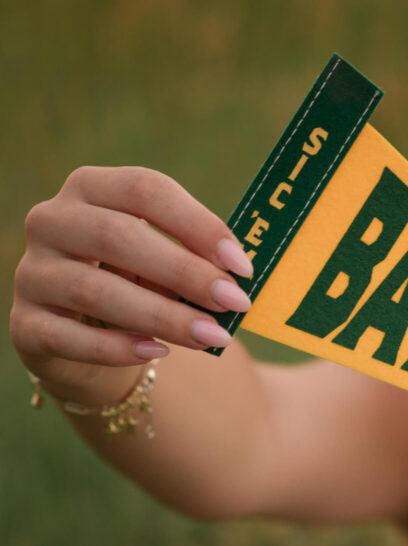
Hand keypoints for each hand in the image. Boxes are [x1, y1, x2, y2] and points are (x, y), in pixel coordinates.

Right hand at [11, 166, 252, 403]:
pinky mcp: (24, 323)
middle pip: (118, 236)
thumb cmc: (143, 282)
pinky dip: (116, 347)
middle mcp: (52, 221)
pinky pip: (66, 336)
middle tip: (234, 302)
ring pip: (93, 290)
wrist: (92, 336)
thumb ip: (198, 260)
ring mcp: (32, 272)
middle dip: (185, 272)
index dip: (198, 225)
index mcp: (93, 188)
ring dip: (161, 315)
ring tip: (212, 336)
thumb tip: (240, 278)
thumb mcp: (170, 262)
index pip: (145, 189)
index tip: (242, 265)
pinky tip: (157, 353)